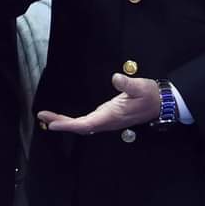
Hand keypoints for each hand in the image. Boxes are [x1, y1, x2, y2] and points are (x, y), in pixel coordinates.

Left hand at [37, 74, 159, 133]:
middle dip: (61, 123)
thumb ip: (128, 84)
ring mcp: (106, 120)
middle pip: (80, 127)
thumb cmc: (150, 95)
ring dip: (65, 123)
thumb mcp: (140, 87)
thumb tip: (115, 78)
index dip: (69, 125)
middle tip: (42, 117)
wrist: (161, 103)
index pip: (86, 124)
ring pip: (82, 125)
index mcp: (112, 116)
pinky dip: (73, 121)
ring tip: (48, 117)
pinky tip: (65, 118)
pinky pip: (86, 122)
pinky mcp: (107, 116)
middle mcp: (107, 121)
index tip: (53, 124)